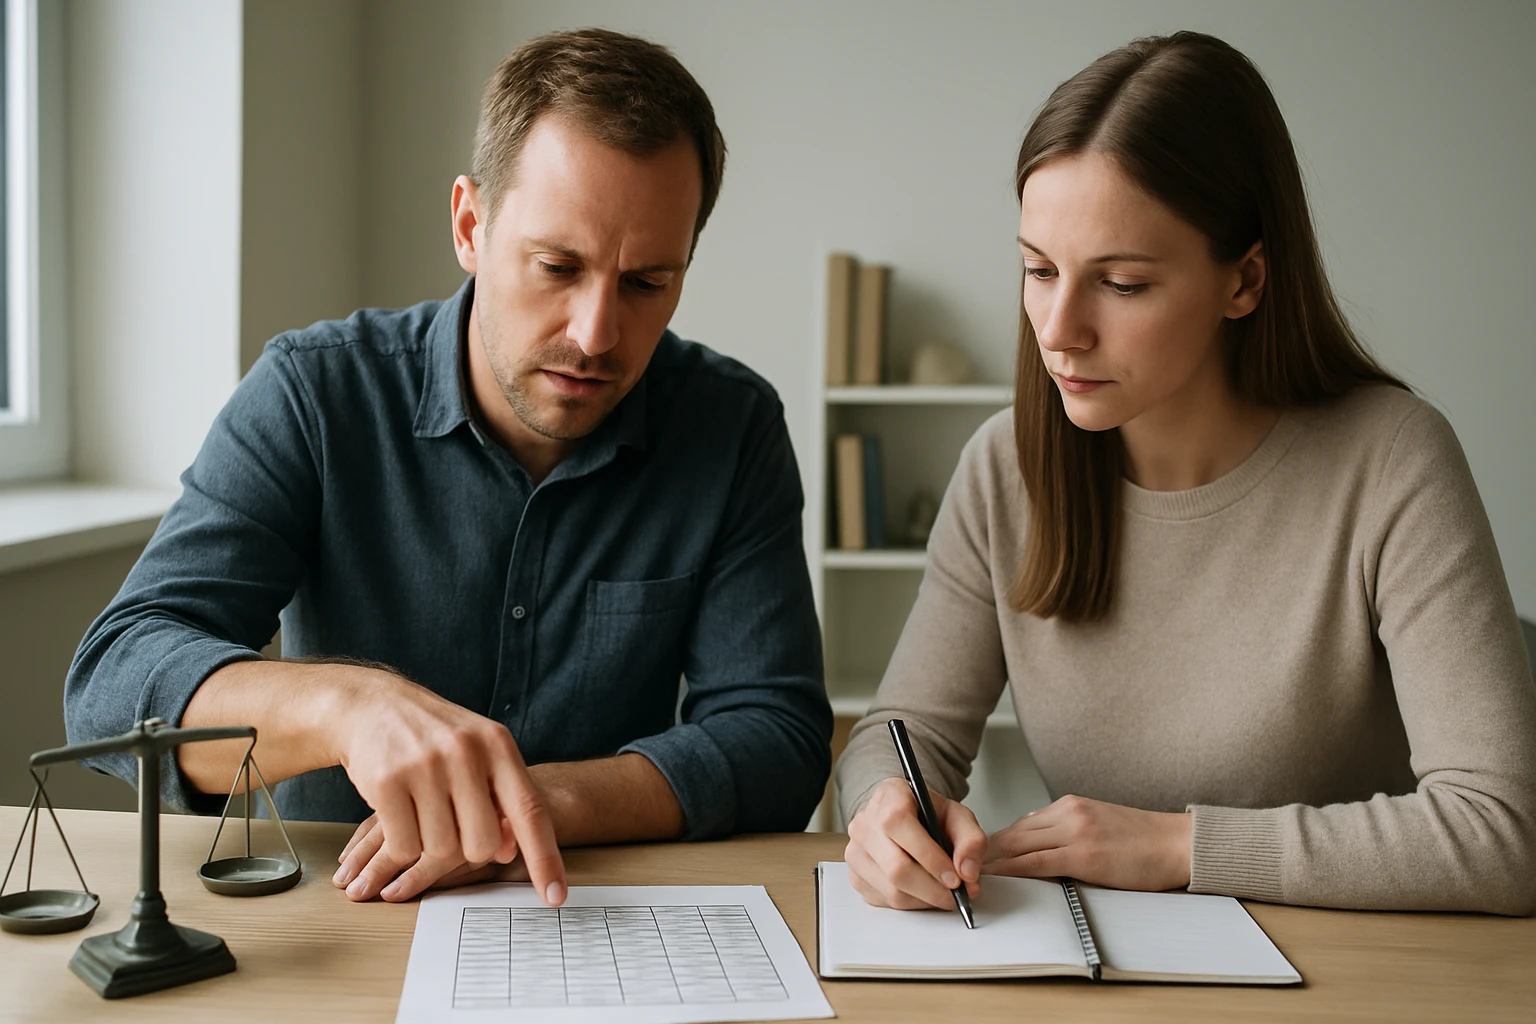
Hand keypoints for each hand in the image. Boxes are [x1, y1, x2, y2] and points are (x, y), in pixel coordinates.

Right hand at [330, 670, 565, 905]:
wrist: (373, 705)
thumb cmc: (434, 737)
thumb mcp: (478, 751)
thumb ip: (500, 796)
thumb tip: (507, 851)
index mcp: (497, 745)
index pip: (530, 811)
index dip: (545, 858)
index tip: (555, 897)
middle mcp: (465, 752)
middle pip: (482, 843)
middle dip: (468, 850)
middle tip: (451, 826)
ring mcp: (425, 766)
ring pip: (440, 850)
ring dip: (430, 845)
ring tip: (421, 811)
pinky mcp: (387, 782)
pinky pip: (404, 846)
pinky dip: (402, 846)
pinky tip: (399, 815)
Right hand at [844, 776, 986, 910]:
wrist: (910, 821)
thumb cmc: (931, 817)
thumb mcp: (958, 817)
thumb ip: (971, 840)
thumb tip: (968, 872)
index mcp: (889, 796)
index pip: (899, 824)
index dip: (929, 856)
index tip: (955, 878)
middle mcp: (865, 823)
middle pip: (896, 867)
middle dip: (933, 889)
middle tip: (956, 895)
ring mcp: (855, 851)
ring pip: (891, 890)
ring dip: (925, 899)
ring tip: (943, 893)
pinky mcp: (855, 876)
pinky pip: (885, 901)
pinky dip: (911, 904)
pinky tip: (924, 892)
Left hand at [983, 794, 1190, 890]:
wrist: (1177, 843)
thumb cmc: (1143, 840)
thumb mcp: (1098, 822)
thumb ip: (1064, 827)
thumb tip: (1032, 836)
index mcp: (1071, 805)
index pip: (1020, 825)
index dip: (994, 842)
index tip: (975, 856)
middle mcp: (1068, 813)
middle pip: (1012, 833)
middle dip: (984, 852)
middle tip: (959, 867)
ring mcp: (1075, 832)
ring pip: (1018, 846)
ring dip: (991, 862)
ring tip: (967, 875)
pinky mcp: (1085, 855)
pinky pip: (1037, 862)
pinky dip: (1012, 870)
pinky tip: (996, 877)